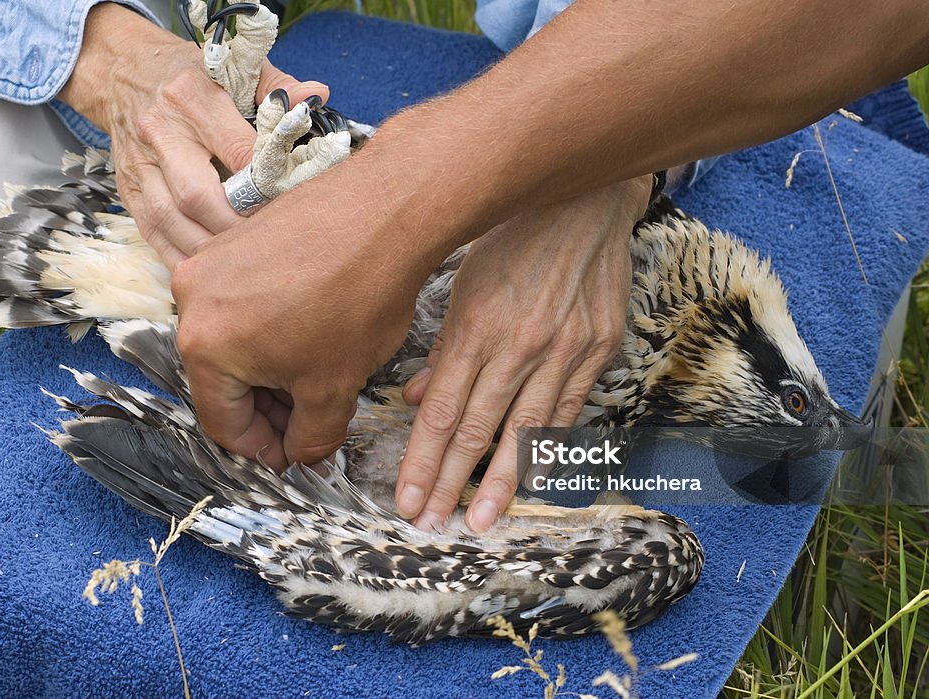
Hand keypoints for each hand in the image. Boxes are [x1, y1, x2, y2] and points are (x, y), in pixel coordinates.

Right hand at [58, 3, 328, 267]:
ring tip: (242, 262)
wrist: (123, 72)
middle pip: (196, 195)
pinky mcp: (128, 190)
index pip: (236, 151)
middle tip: (268, 243)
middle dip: (235, 226)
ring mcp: (139, 165)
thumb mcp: (233, 68)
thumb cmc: (189, 75)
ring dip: (208, 249)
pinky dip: (181, 257)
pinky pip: (153, 234)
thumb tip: (318, 96)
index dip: (265, 185)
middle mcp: (161, 132)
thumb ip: (277, 86)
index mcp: (193, 98)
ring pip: (171, 220)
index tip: (289, 203)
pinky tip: (208, 270)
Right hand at [170, 162, 432, 468]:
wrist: (386, 214)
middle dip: (268, 406)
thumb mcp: (335, 389)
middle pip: (222, 378)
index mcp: (204, 347)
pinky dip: (270, 324)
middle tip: (310, 418)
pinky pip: (242, 299)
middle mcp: (192, 300)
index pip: (222, 422)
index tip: (291, 454)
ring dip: (270, 365)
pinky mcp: (236, 237)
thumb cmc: (359, 297)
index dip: (262, 449)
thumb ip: (311, 438)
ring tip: (317, 371)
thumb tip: (301, 454)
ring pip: (233, 339)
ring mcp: (211, 261)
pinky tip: (311, 328)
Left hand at [395, 177, 650, 531]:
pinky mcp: (599, 349)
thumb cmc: (512, 240)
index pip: (442, 412)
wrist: (584, 202)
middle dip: (450, 482)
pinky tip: (533, 481)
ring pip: (525, 430)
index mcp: (476, 326)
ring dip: (500, 482)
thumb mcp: (463, 284)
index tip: (407, 500)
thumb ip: (443, 347)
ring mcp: (564, 350)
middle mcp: (519, 344)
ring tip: (479, 520)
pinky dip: (548, 449)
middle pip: (478, 429)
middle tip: (432, 525)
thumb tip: (420, 399)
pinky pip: (569, 411)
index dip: (422, 461)